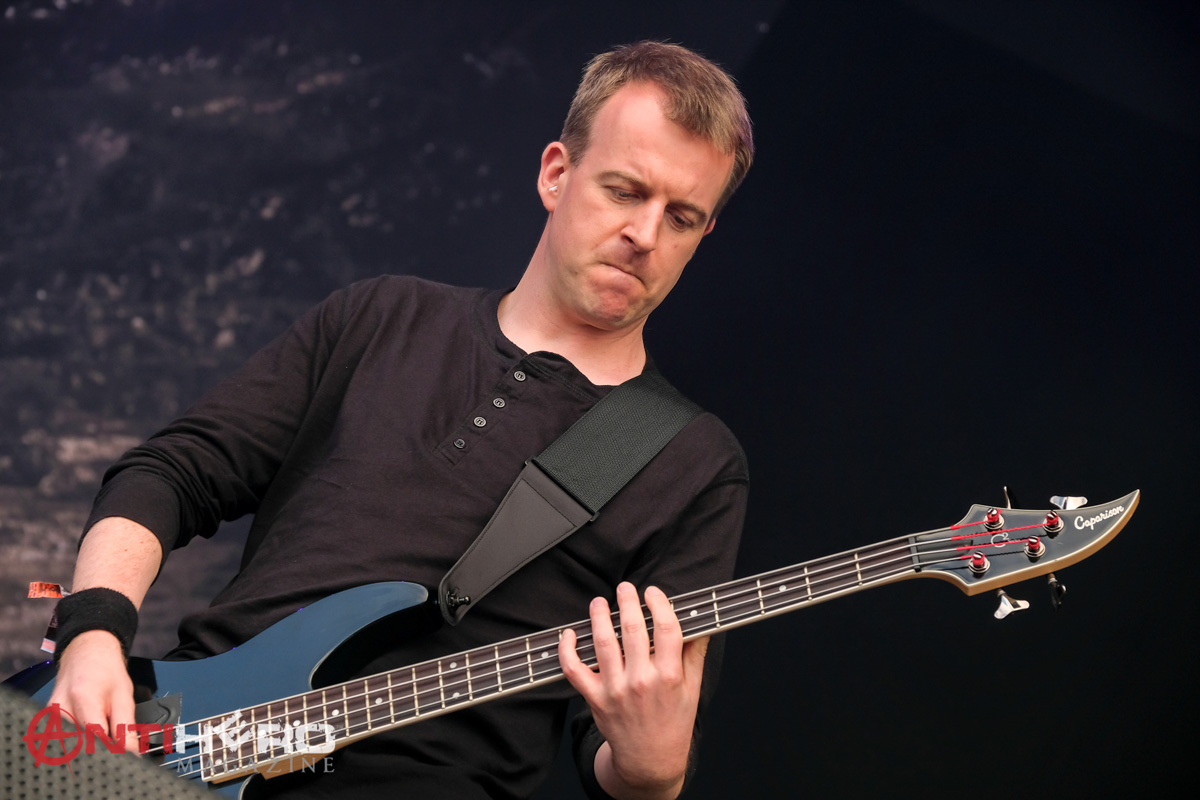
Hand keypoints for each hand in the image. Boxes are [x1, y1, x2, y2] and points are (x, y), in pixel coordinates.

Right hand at [48, 630, 139, 752]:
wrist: (86, 654)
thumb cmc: (105, 670)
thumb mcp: (124, 695)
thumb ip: (126, 725)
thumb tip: (132, 751)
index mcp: (83, 698)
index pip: (95, 736)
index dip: (112, 750)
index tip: (125, 755)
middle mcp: (61, 708)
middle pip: (80, 745)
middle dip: (100, 750)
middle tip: (116, 746)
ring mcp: (50, 716)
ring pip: (71, 745)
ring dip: (88, 746)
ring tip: (103, 734)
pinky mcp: (47, 722)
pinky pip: (63, 740)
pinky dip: (79, 742)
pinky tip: (89, 734)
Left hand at [559, 582, 706, 799]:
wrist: (650, 761)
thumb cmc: (673, 722)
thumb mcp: (693, 689)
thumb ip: (695, 654)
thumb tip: (701, 623)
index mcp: (670, 676)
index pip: (666, 628)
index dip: (659, 604)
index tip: (653, 592)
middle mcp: (642, 681)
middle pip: (632, 629)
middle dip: (627, 602)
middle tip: (625, 588)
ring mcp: (616, 690)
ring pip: (603, 643)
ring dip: (598, 617)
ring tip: (599, 603)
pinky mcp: (595, 699)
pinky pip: (575, 670)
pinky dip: (568, 650)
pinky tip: (570, 634)